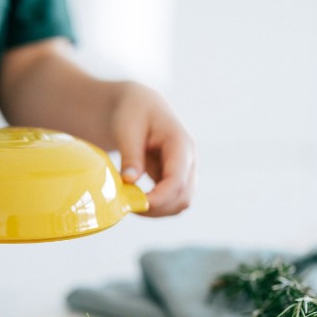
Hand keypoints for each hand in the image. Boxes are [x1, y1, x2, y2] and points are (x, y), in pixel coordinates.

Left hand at [110, 82, 194, 216]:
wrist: (137, 105)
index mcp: (180, 143)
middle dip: (157, 208)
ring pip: (181, 203)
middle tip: (127, 206)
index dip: (159, 199)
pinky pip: (173, 201)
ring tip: (131, 203)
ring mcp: (186, 169)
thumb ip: (130, 154)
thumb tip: (130, 180)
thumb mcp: (126, 128)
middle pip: (183, 197)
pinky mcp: (176, 178)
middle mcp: (189, 158)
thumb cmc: (131, 111)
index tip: (134, 206)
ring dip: (157, 210)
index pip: (177, 181)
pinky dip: (157, 207)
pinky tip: (137, 200)